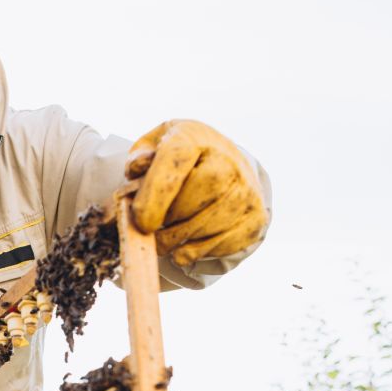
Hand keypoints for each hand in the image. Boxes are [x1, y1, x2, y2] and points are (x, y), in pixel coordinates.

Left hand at [126, 119, 267, 265]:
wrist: (230, 166)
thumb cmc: (180, 161)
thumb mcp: (154, 148)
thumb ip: (139, 159)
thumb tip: (136, 169)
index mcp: (193, 138)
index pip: (174, 162)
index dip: (155, 195)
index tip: (142, 223)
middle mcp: (226, 162)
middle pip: (185, 205)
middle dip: (161, 223)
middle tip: (150, 226)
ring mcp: (245, 192)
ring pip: (198, 232)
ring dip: (173, 242)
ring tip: (166, 235)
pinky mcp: (255, 220)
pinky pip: (214, 249)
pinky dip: (193, 252)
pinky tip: (189, 240)